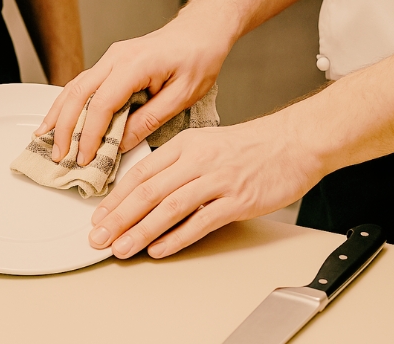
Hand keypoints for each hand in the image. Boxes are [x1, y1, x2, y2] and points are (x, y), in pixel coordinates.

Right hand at [35, 11, 231, 165]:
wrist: (200, 31)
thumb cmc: (198, 58)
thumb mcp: (183, 95)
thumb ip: (150, 120)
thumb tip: (122, 144)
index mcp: (135, 64)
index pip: (102, 104)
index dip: (90, 134)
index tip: (86, 157)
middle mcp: (116, 58)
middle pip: (78, 94)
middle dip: (65, 127)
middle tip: (60, 155)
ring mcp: (110, 58)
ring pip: (74, 87)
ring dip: (58, 114)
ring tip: (46, 138)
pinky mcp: (110, 63)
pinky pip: (82, 83)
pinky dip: (67, 103)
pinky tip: (59, 118)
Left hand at [88, 115, 323, 258]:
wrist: (295, 143)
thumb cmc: (249, 147)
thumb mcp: (205, 144)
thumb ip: (175, 165)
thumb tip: (143, 193)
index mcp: (184, 145)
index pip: (140, 173)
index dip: (115, 198)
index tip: (98, 217)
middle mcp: (197, 160)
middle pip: (148, 192)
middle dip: (118, 218)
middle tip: (98, 238)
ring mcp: (217, 180)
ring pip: (169, 208)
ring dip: (141, 231)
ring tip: (121, 248)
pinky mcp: (238, 200)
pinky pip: (200, 222)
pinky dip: (177, 238)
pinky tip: (159, 249)